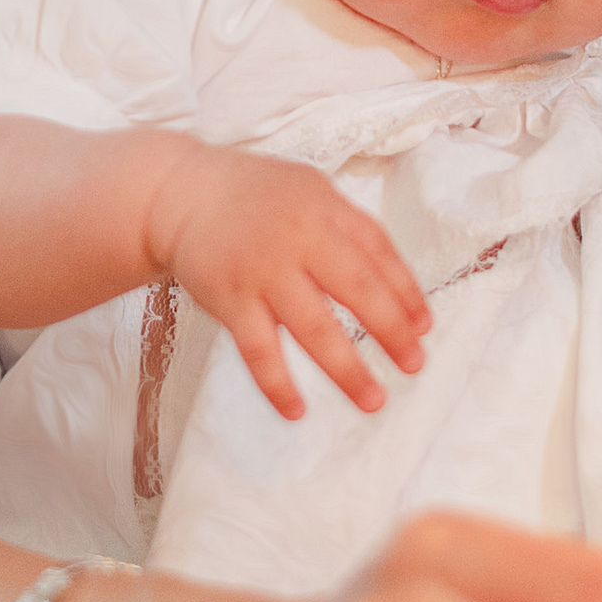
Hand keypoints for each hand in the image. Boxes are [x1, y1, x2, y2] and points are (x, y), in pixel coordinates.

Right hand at [140, 134, 428, 417]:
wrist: (179, 192)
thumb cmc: (252, 196)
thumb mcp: (306, 190)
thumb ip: (344, 228)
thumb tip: (392, 285)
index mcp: (325, 208)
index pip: (379, 251)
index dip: (406, 291)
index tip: (423, 327)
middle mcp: (300, 238)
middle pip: (359, 290)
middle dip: (392, 331)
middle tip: (415, 364)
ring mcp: (264, 271)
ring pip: (315, 328)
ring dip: (348, 369)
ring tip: (373, 399)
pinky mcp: (230, 299)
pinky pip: (259, 351)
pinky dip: (277, 384)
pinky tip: (296, 411)